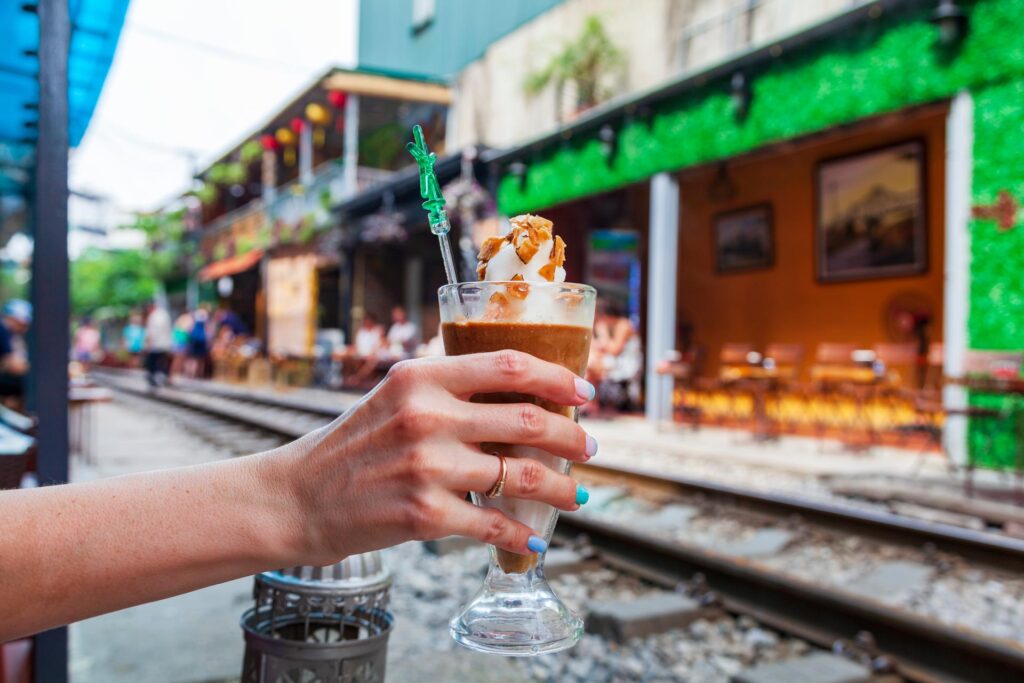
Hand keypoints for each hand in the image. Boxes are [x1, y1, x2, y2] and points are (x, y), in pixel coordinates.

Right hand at [279, 350, 594, 564]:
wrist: (298, 497)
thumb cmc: (353, 445)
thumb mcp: (395, 396)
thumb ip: (449, 389)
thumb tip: (521, 396)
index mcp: (422, 377)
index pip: (508, 365)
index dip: (557, 377)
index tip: (585, 392)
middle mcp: (426, 416)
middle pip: (527, 420)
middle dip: (572, 436)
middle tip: (590, 447)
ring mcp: (426, 467)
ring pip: (522, 476)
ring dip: (561, 488)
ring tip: (576, 495)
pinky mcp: (423, 514)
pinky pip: (493, 523)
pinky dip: (522, 534)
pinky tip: (535, 537)